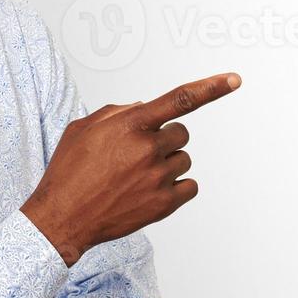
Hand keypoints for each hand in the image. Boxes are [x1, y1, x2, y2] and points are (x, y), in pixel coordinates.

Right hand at [21, 72, 242, 267]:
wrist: (62, 218)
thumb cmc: (68, 171)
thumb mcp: (82, 129)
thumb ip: (117, 112)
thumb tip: (144, 108)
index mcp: (129, 125)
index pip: (179, 99)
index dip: (210, 87)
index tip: (234, 79)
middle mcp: (148, 149)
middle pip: (181, 133)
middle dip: (164, 138)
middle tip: (137, 153)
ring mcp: (158, 178)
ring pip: (184, 159)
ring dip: (166, 163)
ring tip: (135, 176)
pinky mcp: (164, 205)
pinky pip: (190, 186)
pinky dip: (177, 186)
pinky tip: (151, 191)